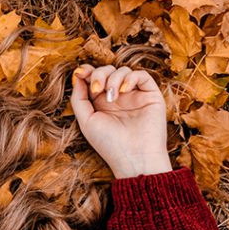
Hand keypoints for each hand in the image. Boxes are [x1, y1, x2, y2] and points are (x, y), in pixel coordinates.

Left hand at [70, 64, 171, 178]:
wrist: (135, 158)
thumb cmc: (109, 144)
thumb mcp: (86, 121)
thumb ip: (79, 99)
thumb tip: (77, 76)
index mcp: (101, 103)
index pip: (94, 78)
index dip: (87, 71)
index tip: (80, 72)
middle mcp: (118, 97)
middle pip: (107, 71)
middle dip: (99, 74)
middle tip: (97, 89)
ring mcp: (134, 96)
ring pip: (123, 71)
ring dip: (113, 79)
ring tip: (112, 98)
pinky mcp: (151, 95)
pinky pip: (142, 75)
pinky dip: (131, 78)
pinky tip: (124, 91)